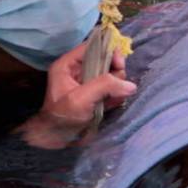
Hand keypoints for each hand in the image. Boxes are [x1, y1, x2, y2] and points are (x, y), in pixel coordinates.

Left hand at [18, 40, 134, 149]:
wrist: (57, 141)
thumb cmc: (63, 117)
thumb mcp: (81, 99)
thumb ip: (104, 86)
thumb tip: (131, 85)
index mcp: (68, 65)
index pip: (92, 47)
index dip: (108, 51)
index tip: (119, 64)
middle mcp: (78, 71)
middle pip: (105, 59)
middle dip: (115, 71)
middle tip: (118, 84)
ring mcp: (88, 84)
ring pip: (111, 75)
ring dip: (117, 85)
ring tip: (114, 98)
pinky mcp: (96, 96)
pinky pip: (112, 89)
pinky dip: (116, 95)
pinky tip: (113, 104)